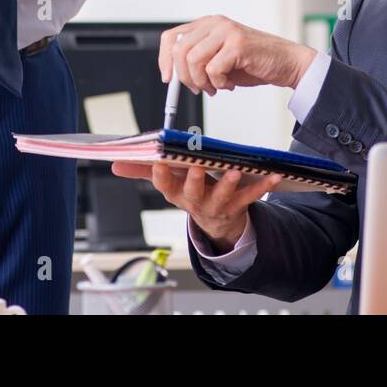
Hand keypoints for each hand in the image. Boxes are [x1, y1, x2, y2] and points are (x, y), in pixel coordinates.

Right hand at [111, 161, 281, 251]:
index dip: (161, 176)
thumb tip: (113, 163)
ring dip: (229, 184)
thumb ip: (141, 171)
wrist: (217, 223)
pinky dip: (263, 185)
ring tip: (235, 172)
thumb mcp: (166, 183)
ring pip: (223, 196)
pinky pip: (252, 196)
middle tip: (197, 168)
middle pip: (193, 192)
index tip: (158, 162)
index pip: (164, 184)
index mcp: (176, 193)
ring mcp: (218, 205)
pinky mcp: (239, 205)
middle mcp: (196, 201)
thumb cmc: (190, 192)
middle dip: (195, 180)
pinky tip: (273, 174)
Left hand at [160, 15, 316, 96]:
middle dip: (185, 77)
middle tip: (199, 88)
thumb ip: (197, 61)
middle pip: (179, 50)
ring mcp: (226, 31)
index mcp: (207, 24)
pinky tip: (230, 84)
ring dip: (202, 82)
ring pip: (193, 61)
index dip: (164, 60)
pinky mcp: (237, 44)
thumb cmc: (254, 62)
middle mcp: (215, 23)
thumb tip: (173, 76)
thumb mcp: (219, 58)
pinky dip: (219, 84)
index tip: (168, 79)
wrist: (286, 62)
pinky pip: (213, 70)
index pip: (171, 37)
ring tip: (217, 86)